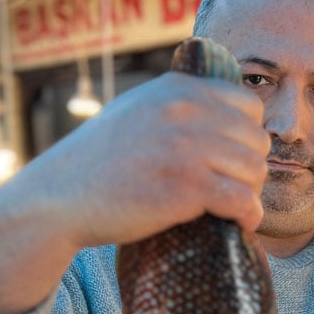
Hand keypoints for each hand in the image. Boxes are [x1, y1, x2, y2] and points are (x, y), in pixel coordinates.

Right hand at [22, 72, 269, 248]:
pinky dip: (249, 216)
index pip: (248, 105)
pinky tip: (240, 225)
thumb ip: (176, 104)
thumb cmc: (97, 162)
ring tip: (233, 209)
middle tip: (233, 191)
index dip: (247, 136)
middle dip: (250, 169)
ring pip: (255, 171)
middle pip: (256, 140)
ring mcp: (186, 148)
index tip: (233, 160)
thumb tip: (220, 110)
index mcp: (177, 89)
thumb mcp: (135, 110)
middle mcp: (185, 111)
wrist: (57, 198)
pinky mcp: (185, 188)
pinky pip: (243, 201)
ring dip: (251, 194)